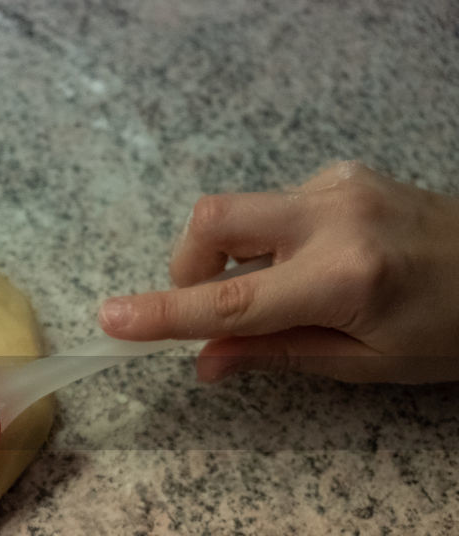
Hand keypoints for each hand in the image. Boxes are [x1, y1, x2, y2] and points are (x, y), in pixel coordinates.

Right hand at [98, 161, 458, 382]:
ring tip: (277, 293)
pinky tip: (307, 264)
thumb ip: (277, 354)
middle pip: (213, 221)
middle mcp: (336, 218)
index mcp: (346, 279)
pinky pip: (272, 205)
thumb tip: (203, 361)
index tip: (110, 320)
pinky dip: (266, 242)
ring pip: (238, 211)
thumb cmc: (453, 331)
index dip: (164, 313)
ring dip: (231, 258)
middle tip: (205, 306)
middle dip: (185, 266)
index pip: (231, 301)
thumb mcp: (367, 362)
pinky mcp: (342, 173)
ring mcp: (339, 186)